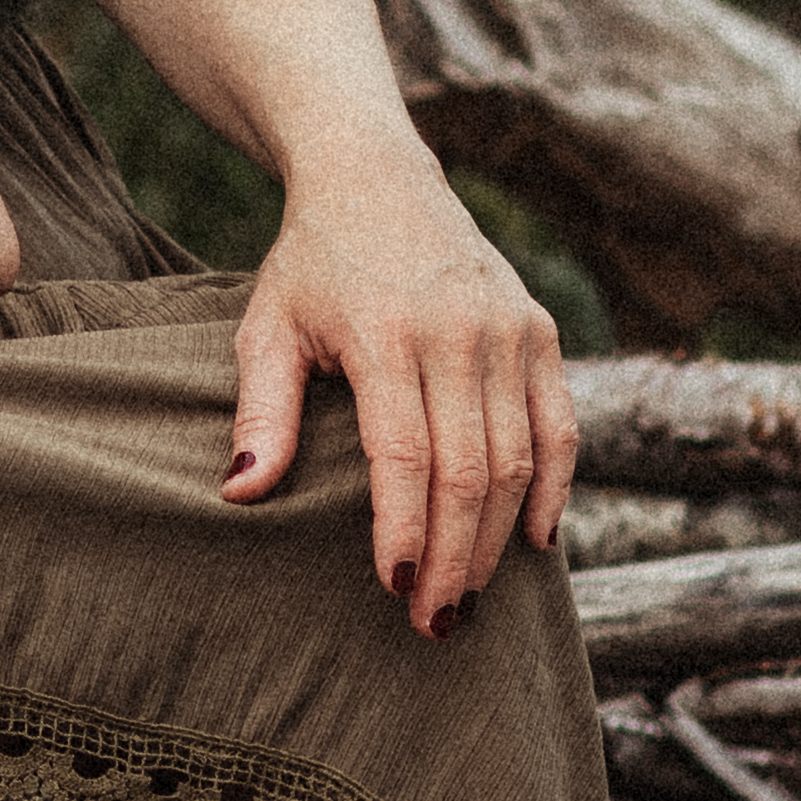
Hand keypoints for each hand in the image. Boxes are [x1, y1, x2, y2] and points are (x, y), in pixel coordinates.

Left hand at [226, 145, 567, 633]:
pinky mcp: (539, 331)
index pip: (406, 456)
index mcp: (386, 335)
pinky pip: (560, 426)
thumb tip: (240, 493)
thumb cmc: (311, 266)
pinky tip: (533, 542)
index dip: (406, 531)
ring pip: (519, 460)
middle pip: (468, 472)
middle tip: (434, 623)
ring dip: (497, 540)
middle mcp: (458, 333)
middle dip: (454, 557)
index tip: (396, 590)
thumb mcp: (266, 327)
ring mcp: (508, 330)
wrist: (377, 178)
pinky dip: (554, 488)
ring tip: (469, 600)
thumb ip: (262, 412)